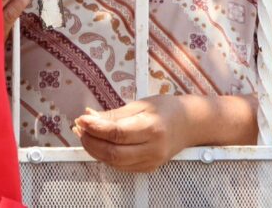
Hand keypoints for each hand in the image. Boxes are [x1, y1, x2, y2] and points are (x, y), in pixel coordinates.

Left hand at [72, 95, 191, 172]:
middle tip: (80, 128)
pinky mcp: (148, 168)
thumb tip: (89, 117)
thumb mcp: (141, 104)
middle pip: (113, 153)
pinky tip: (99, 144)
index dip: (95, 128)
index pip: (117, 133)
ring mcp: (151, 161)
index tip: (82, 119)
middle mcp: (152, 149)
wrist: (190, 124)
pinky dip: (106, 156)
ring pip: (115, 162)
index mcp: (152, 128)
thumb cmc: (167, 109)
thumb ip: (114, 114)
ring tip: (86, 134)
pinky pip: (121, 166)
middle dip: (91, 142)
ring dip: (95, 150)